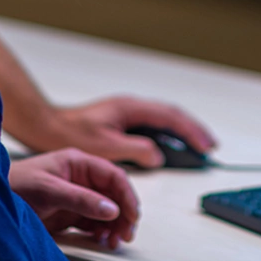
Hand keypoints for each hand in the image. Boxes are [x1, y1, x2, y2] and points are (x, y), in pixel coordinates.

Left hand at [8, 148, 138, 249]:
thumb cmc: (17, 183)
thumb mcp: (49, 189)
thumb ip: (80, 199)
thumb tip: (111, 209)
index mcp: (78, 162)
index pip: (113, 175)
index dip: (126, 195)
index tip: (131, 215)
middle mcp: (81, 178)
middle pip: (114, 194)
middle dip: (124, 214)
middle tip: (125, 233)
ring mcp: (76, 195)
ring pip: (107, 210)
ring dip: (115, 225)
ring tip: (113, 240)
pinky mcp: (70, 212)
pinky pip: (94, 222)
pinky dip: (103, 232)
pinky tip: (103, 240)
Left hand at [31, 96, 216, 167]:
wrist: (50, 126)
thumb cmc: (73, 134)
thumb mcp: (107, 146)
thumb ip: (135, 149)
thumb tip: (158, 155)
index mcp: (129, 107)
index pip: (169, 116)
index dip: (191, 131)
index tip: (206, 145)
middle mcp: (130, 105)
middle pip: (170, 113)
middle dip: (192, 128)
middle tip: (210, 145)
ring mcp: (126, 111)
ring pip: (162, 117)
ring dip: (182, 130)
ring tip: (198, 145)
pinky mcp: (122, 119)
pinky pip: (152, 123)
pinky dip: (167, 133)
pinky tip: (172, 144)